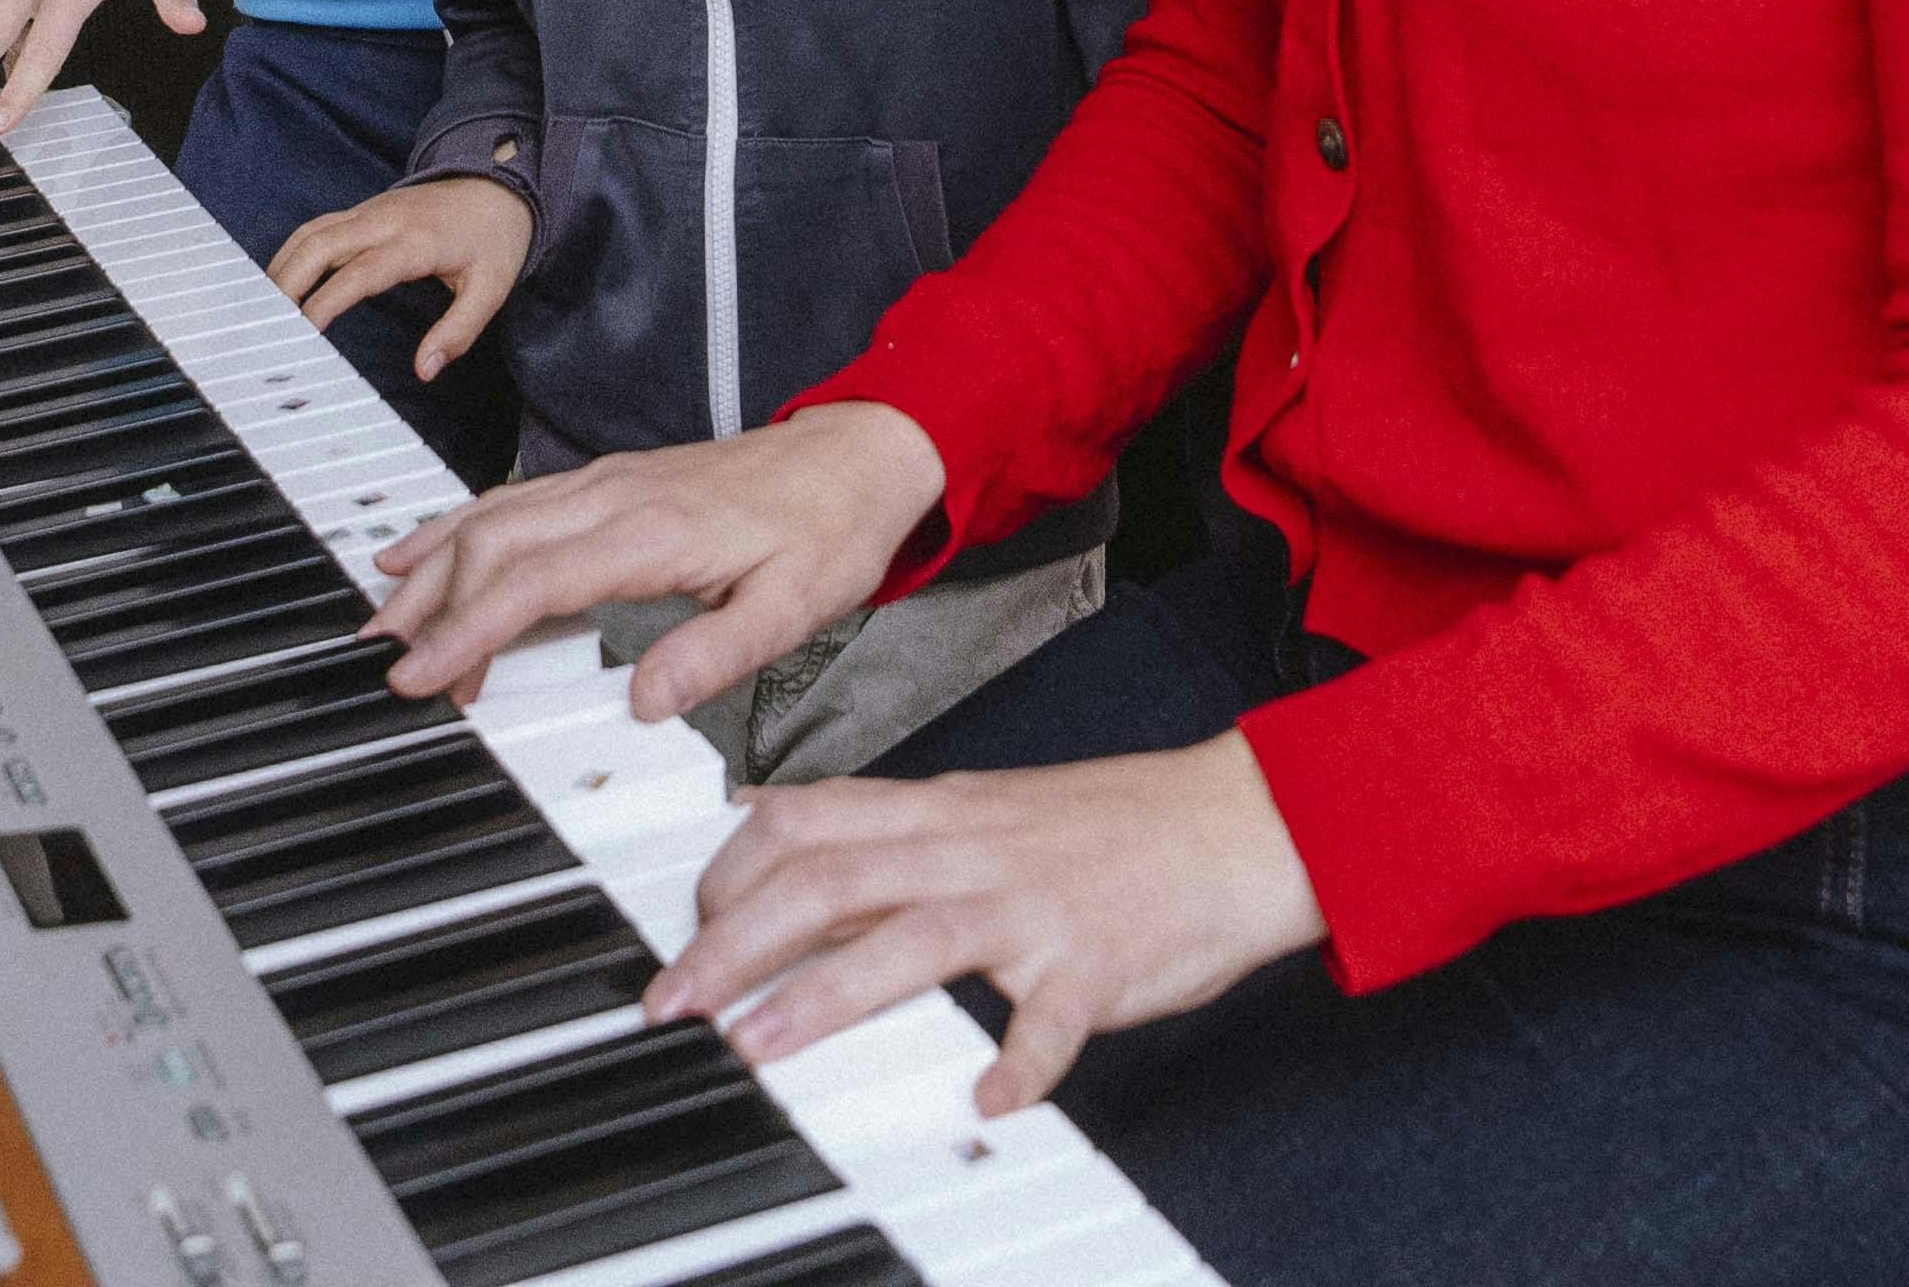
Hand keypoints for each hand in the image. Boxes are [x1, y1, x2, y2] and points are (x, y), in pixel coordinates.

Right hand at [270, 177, 529, 376]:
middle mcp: (384, 222)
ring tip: (262, 309)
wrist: (500, 186)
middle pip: (319, 244)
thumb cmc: (494, 240)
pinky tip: (281, 280)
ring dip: (283, 266)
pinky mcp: (364, 211)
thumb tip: (426, 369)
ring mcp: (370, 212)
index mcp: (414, 243)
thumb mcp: (491, 290)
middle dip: (286, 282)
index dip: (325, 302)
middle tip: (265, 325)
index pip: (358, 273)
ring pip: (311, 232)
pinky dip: (293, 252)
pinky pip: (317, 227)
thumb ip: (458, 332)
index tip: (301, 332)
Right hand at [365, 402, 945, 718]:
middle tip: (388, 668)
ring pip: (492, 514)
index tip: (422, 677)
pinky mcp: (608, 480)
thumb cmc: (829, 530)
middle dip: (430, 604)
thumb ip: (716, 654)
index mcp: (654, 530)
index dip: (469, 631)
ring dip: (432, 565)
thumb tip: (645, 703)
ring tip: (382, 618)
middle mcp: (615, 496)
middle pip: (493, 542)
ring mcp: (606, 482)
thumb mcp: (795, 606)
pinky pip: (512, 499)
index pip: (535, 582)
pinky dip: (456, 526)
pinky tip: (423, 548)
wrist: (858, 455)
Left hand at [651, 734, 1324, 1113]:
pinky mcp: (1097, 960)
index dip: (731, 870)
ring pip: (913, 935)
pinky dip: (1018, 1062)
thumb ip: (884, 824)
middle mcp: (973, 848)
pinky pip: (1051, 1016)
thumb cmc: (1107, 828)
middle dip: (735, 939)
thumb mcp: (981, 806)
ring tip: (759, 1048)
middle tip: (673, 1000)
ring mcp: (1033, 903)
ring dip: (824, 994)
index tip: (684, 927)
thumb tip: (772, 825)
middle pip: (832, 877)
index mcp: (942, 812)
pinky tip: (987, 1103)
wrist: (1235, 822)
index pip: (808, 818)